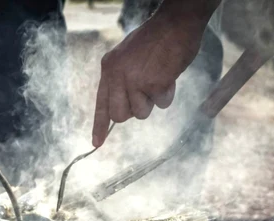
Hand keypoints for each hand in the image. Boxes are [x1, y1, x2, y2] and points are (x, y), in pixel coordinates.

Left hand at [92, 2, 212, 146]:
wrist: (176, 23)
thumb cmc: (156, 40)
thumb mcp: (128, 57)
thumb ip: (122, 79)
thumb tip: (125, 107)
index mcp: (109, 68)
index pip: (101, 103)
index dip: (99, 125)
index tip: (97, 143)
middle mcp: (117, 76)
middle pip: (120, 116)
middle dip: (133, 112)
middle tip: (145, 96)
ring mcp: (134, 81)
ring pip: (141, 113)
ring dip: (153, 101)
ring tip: (158, 78)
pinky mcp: (153, 84)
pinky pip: (162, 104)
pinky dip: (168, 93)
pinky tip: (169, 75)